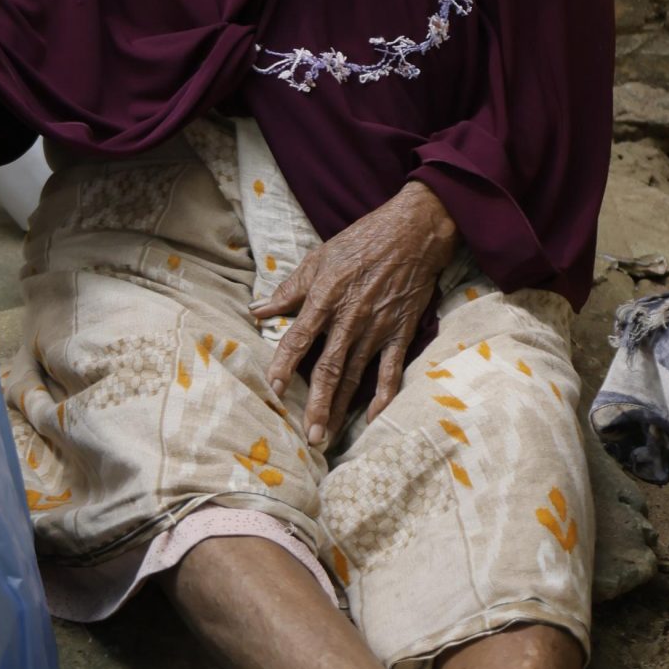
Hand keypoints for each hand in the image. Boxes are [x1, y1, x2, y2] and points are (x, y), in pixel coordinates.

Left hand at [257, 180, 458, 447]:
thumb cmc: (360, 242)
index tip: (273, 390)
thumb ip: (289, 290)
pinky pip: (391, 371)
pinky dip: (383, 397)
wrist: (412, 233)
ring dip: (341, 408)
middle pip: (328, 368)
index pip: (298, 339)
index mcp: (325, 298)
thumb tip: (257, 309)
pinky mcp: (401, 333)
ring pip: (355, 376)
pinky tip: (371, 419)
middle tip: (307, 436)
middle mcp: (350, 318)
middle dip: (317, 404)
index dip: (284, 366)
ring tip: (329, 436)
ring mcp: (378, 329)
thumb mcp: (318, 258)